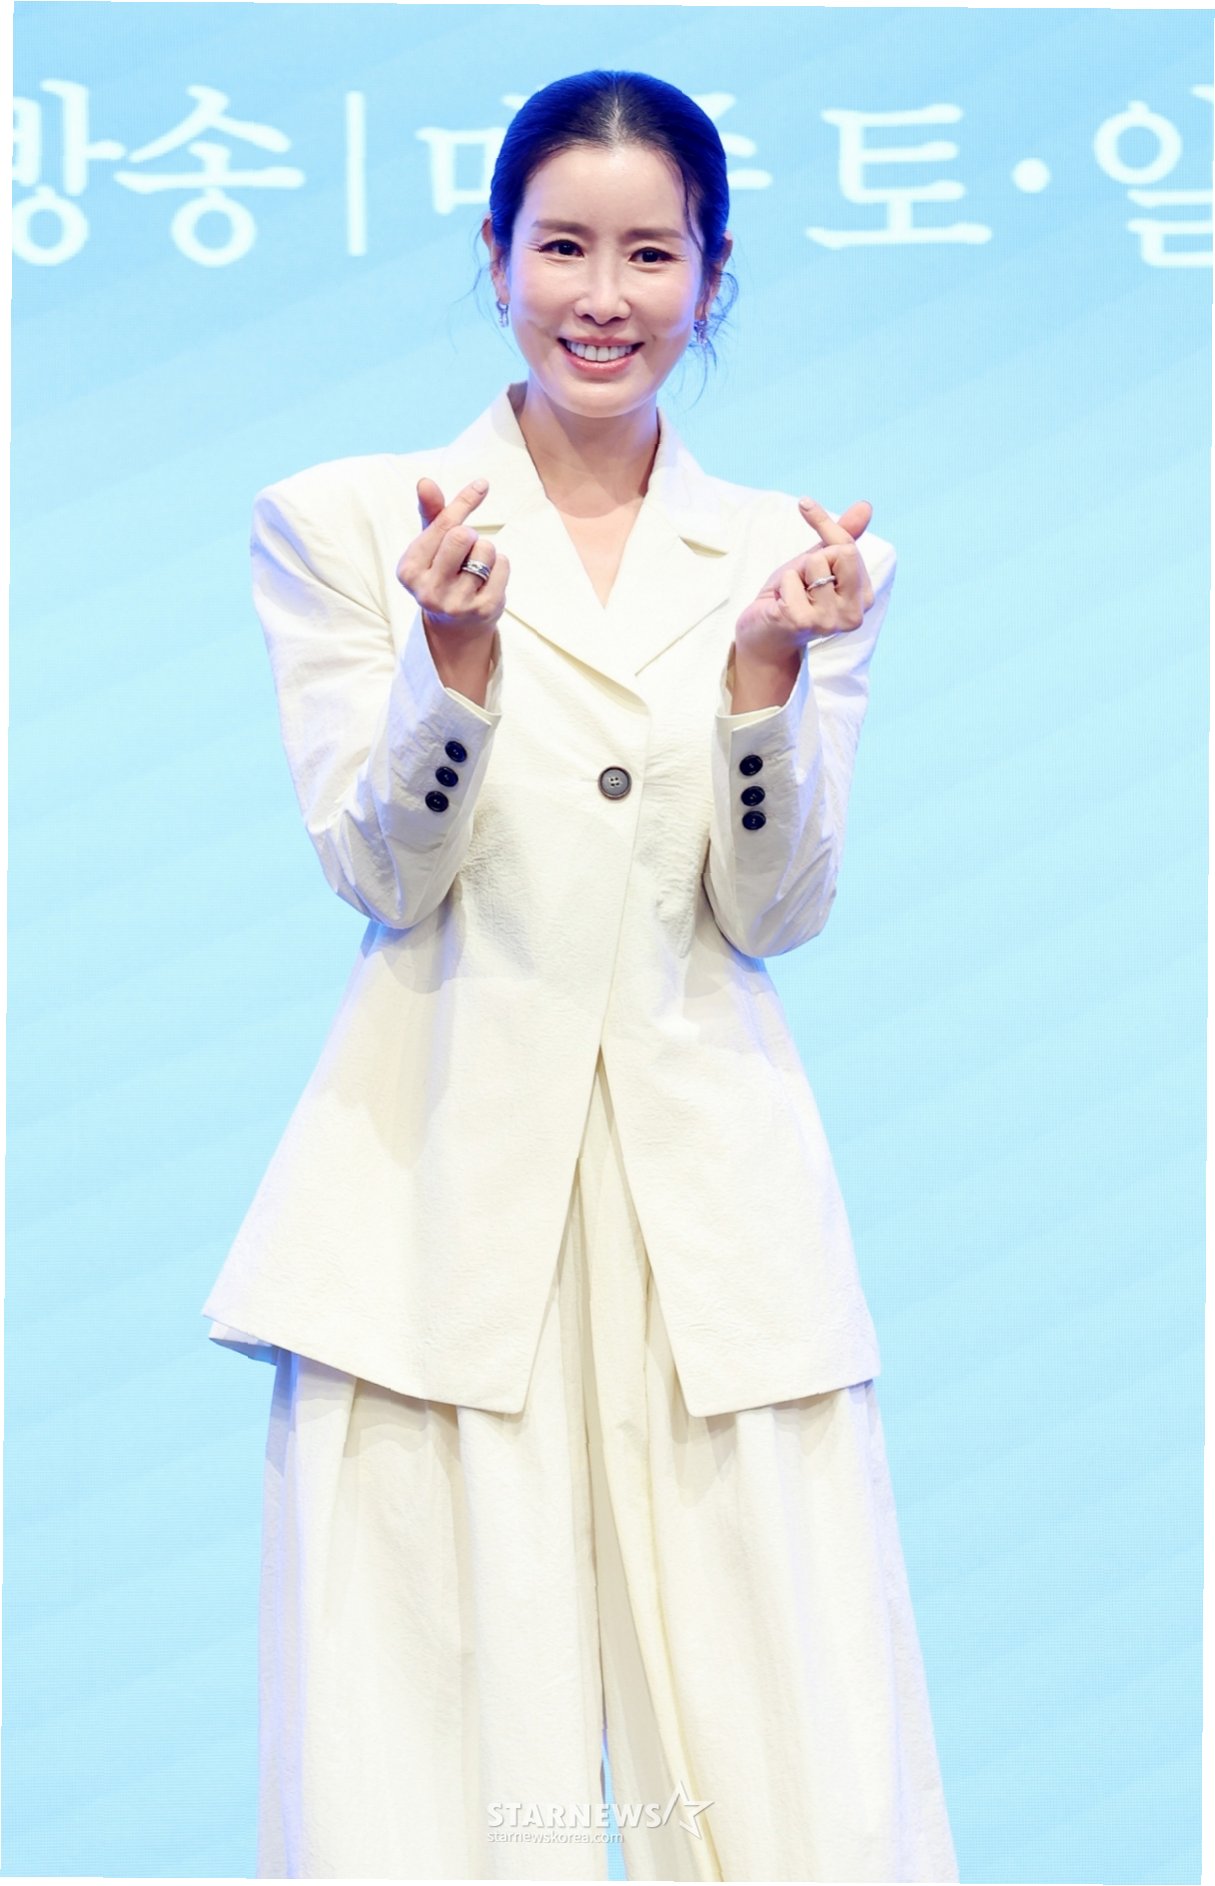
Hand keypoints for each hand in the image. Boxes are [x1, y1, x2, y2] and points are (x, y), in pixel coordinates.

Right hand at [397, 477, 510, 638]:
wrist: (455, 627)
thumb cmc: (441, 574)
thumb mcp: (430, 545)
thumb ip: (430, 513)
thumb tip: (425, 481)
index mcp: (408, 570)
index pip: (442, 525)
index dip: (463, 503)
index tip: (482, 485)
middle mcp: (429, 590)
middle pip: (464, 535)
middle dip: (471, 535)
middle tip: (465, 551)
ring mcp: (457, 603)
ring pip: (486, 550)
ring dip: (486, 551)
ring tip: (475, 569)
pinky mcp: (484, 609)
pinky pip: (502, 565)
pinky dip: (500, 565)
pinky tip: (487, 580)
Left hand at [734, 497, 875, 663]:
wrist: (762, 635)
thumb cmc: (792, 596)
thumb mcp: (817, 561)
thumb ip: (841, 536)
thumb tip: (866, 506)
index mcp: (864, 597)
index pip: (849, 547)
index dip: (824, 524)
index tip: (803, 503)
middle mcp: (854, 613)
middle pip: (843, 552)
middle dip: (814, 556)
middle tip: (802, 580)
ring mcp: (830, 620)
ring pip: (816, 563)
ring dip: (795, 573)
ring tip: (793, 595)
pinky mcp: (804, 622)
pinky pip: (792, 579)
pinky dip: (782, 586)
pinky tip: (782, 605)